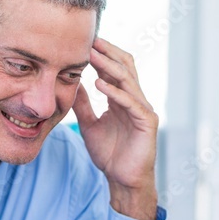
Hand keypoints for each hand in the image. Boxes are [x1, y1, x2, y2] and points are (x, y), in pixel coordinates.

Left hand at [73, 37, 158, 219]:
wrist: (122, 180)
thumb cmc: (109, 154)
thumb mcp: (89, 124)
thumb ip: (83, 104)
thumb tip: (71, 83)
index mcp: (123, 99)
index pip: (114, 69)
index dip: (102, 55)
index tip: (83, 42)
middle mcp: (135, 100)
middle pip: (125, 67)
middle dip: (108, 52)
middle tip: (90, 39)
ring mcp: (143, 109)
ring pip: (128, 80)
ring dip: (109, 67)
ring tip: (93, 56)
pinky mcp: (147, 122)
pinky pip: (131, 103)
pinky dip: (115, 92)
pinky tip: (99, 84)